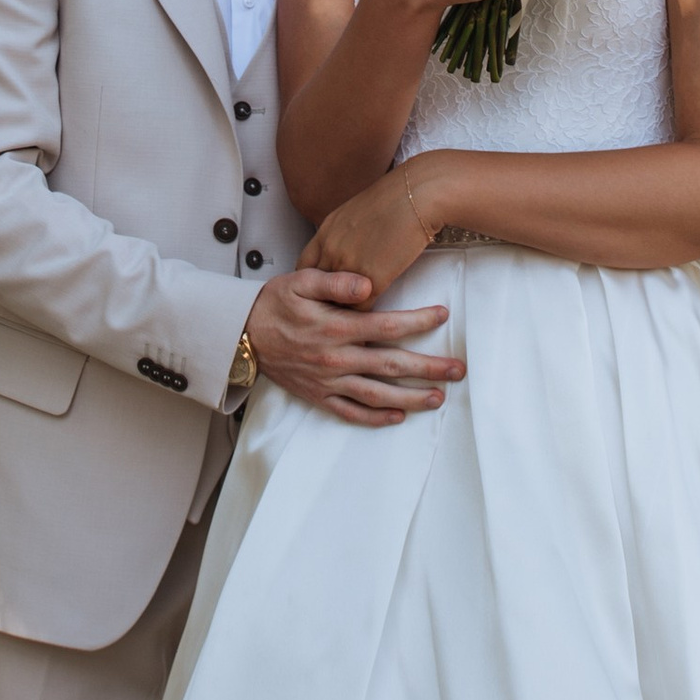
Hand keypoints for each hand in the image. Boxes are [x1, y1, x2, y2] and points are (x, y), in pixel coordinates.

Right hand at [243, 264, 462, 427]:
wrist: (241, 335)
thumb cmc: (274, 303)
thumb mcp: (300, 281)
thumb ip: (335, 281)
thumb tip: (369, 283)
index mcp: (335, 327)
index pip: (386, 326)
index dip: (418, 321)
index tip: (443, 315)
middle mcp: (336, 358)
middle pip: (391, 365)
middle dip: (428, 368)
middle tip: (458, 369)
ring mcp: (328, 382)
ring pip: (377, 395)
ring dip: (411, 398)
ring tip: (438, 397)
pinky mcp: (319, 397)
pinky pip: (351, 413)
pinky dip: (376, 418)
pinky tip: (398, 417)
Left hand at [300, 163, 439, 300]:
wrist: (417, 196)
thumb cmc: (395, 198)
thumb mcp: (356, 212)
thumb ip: (343, 233)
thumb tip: (345, 247)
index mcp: (326, 232)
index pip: (304, 267)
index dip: (314, 281)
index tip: (325, 289)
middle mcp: (331, 249)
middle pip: (317, 288)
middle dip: (327, 298)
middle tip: (339, 306)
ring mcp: (349, 265)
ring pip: (337, 301)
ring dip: (347, 307)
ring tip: (356, 314)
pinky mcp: (371, 280)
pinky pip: (361, 308)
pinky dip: (367, 312)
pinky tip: (375, 310)